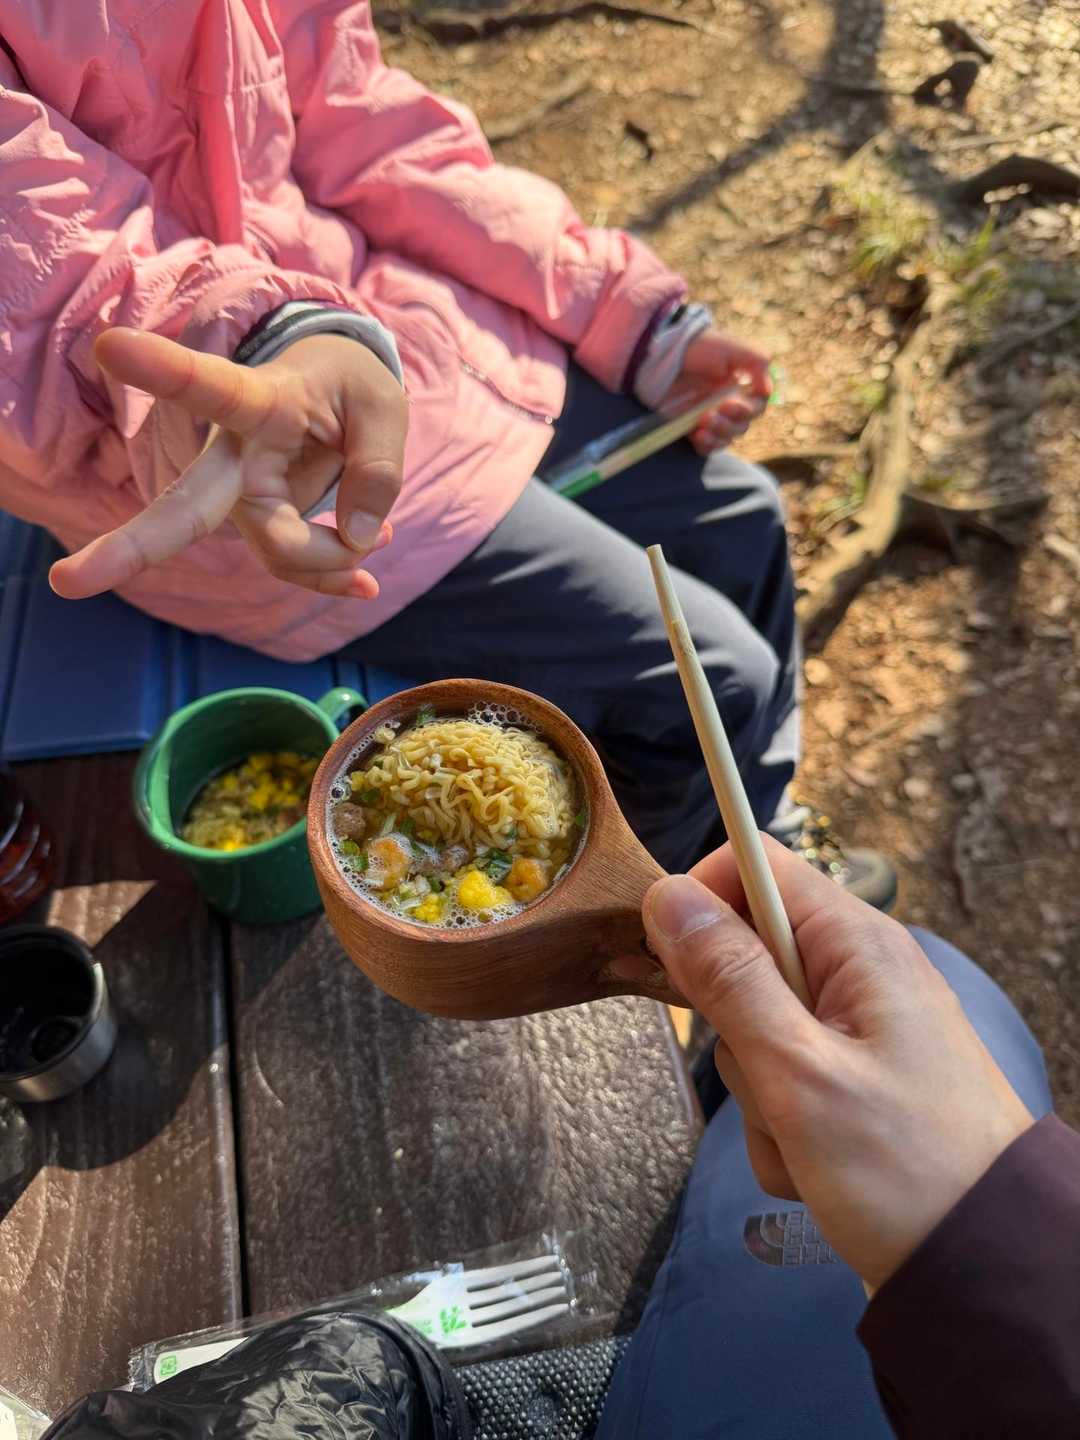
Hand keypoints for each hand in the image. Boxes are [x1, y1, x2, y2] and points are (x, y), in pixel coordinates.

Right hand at [50, 328, 407, 600]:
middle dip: (132, 547)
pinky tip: (363, 580)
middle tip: (68, 583)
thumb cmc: (349, 384)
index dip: (165, 370)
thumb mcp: (382, 407)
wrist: (335, 390)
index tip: (112, 346)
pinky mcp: (258, 522)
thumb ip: (379, 468)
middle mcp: (235, 453)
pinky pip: (292, 564)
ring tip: (385, 537)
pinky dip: (332, 574)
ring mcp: (242, 495)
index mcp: (258, 399)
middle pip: (185, 508)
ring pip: (276, 552)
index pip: (210, 386)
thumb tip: (359, 539)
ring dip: (332, 559)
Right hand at [643, 838, 1033, 1290]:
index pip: (755, 867)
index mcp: (857, 944)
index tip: (673, 969)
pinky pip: (781, 1078)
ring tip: (801, 1137)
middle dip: (732, 1025)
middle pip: (745, 955)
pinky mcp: (852, 1078)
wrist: (983, 1268)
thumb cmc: (905, 1169)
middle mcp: (858, 972)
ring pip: (756, 1027)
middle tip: (768, 1079)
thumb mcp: (798, 1071)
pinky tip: (811, 1165)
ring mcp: (856, 1028)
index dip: (701, 903)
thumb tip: (667, 895)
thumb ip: (728, 980)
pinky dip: (780, 1124)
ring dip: (757, 1090)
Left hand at [668, 329, 770, 455]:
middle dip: (730, 422)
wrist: (663, 356)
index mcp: (741, 386)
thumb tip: (768, 389)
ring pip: (727, 438)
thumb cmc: (700, 348)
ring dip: (719, 434)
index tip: (731, 403)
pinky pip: (708, 447)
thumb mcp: (733, 348)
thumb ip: (757, 363)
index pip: (758, 406)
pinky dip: (707, 446)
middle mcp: (729, 403)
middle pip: (743, 425)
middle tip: (711, 413)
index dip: (749, 410)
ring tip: (702, 422)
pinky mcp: (693, 428)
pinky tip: (698, 436)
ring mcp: (711, 417)